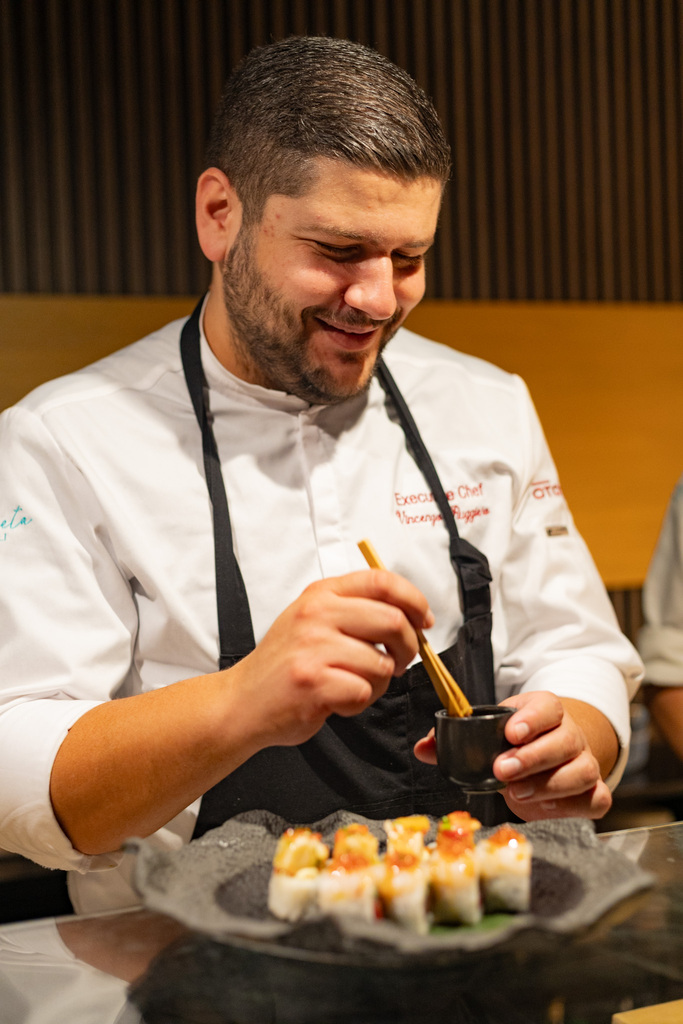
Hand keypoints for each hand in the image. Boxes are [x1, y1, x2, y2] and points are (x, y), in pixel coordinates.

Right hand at [233, 569, 433, 749]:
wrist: (243, 701)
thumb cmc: (284, 664)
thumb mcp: (311, 619)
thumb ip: (353, 609)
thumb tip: (409, 615)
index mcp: (321, 594)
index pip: (382, 581)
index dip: (414, 600)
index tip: (423, 620)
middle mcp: (316, 615)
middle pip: (393, 621)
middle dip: (408, 647)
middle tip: (399, 662)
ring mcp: (313, 647)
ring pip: (382, 663)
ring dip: (379, 683)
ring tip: (355, 684)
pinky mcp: (313, 681)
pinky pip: (364, 692)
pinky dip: (359, 702)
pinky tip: (338, 700)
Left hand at [414, 691, 614, 819]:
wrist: (551, 753)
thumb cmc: (514, 743)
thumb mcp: (489, 733)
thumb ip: (453, 740)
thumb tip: (423, 748)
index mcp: (545, 710)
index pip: (548, 706)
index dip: (532, 719)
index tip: (511, 733)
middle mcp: (570, 734)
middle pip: (564, 741)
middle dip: (532, 758)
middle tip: (502, 772)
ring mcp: (585, 762)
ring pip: (581, 772)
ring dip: (548, 785)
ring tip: (517, 793)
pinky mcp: (592, 790)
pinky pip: (595, 799)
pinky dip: (570, 806)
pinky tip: (543, 807)